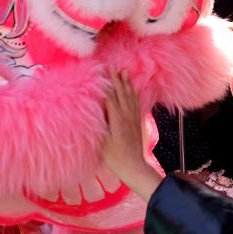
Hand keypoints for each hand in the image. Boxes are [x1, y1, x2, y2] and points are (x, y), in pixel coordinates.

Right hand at [101, 69, 162, 201]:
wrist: (134, 166)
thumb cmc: (114, 157)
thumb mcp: (102, 141)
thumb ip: (100, 123)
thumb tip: (95, 108)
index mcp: (117, 118)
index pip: (110, 96)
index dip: (105, 84)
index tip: (101, 72)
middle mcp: (127, 115)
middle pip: (121, 92)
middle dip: (116, 79)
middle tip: (112, 66)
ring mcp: (133, 118)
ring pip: (130, 96)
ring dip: (126, 83)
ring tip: (124, 71)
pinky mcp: (137, 122)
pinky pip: (136, 103)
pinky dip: (134, 94)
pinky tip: (133, 89)